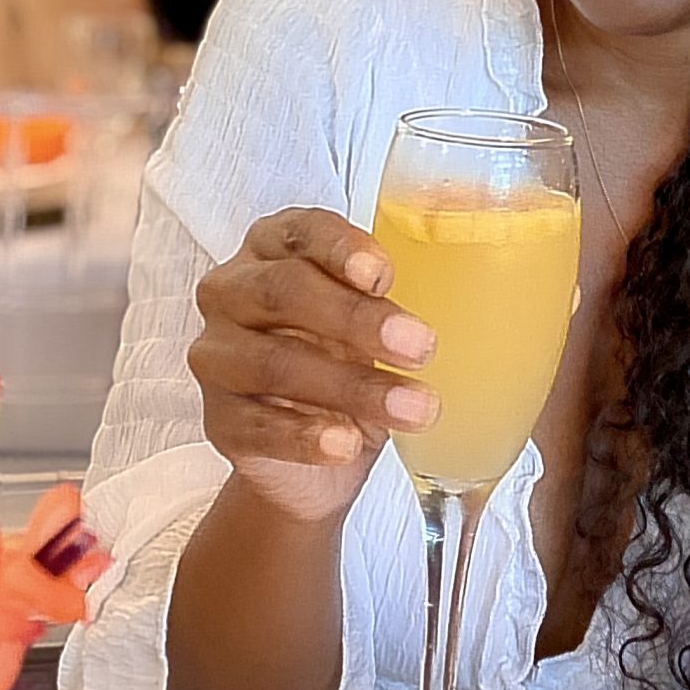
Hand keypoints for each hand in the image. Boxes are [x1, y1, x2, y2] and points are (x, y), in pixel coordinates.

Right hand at [189, 209, 436, 523]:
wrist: (317, 457)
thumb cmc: (349, 361)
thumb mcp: (377, 321)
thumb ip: (399, 296)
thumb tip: (472, 272)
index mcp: (274, 249)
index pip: (299, 231)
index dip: (340, 248)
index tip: (383, 275)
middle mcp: (233, 292)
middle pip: (284, 291)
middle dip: (356, 318)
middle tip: (421, 346)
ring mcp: (217, 357)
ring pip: (274, 362)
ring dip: (351, 386)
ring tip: (415, 408)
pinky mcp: (218, 420)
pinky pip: (256, 425)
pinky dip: (305, 436)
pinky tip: (347, 443)